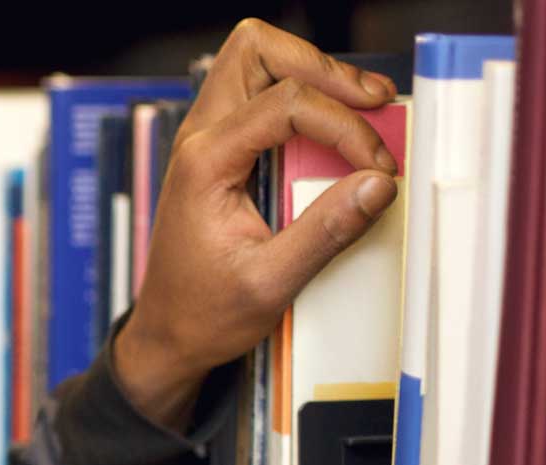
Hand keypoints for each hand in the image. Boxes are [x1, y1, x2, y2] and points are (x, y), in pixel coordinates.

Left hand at [114, 19, 401, 430]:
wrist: (167, 333)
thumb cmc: (205, 311)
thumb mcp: (271, 282)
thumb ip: (325, 231)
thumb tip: (377, 183)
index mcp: (204, 162)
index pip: (284, 104)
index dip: (343, 125)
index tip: (378, 166)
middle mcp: (198, 138)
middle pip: (255, 50)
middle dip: (320, 65)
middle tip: (371, 101)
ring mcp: (205, 138)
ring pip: (255, 62)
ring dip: (311, 73)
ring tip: (363, 104)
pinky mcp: (220, 149)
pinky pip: (260, 95)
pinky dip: (303, 96)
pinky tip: (338, 125)